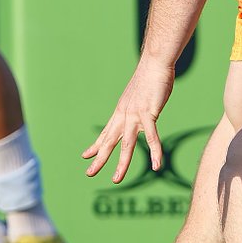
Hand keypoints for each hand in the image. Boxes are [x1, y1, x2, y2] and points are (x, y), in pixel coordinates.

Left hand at [83, 57, 174, 182]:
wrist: (155, 63)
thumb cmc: (150, 77)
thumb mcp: (139, 95)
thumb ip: (137, 106)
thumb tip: (139, 110)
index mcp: (121, 112)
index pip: (106, 132)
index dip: (96, 145)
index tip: (85, 155)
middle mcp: (124, 115)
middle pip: (109, 141)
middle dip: (99, 159)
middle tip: (89, 173)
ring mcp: (135, 115)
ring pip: (126, 144)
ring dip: (121, 164)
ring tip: (116, 179)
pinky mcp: (149, 114)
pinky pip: (152, 137)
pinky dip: (155, 153)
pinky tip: (156, 166)